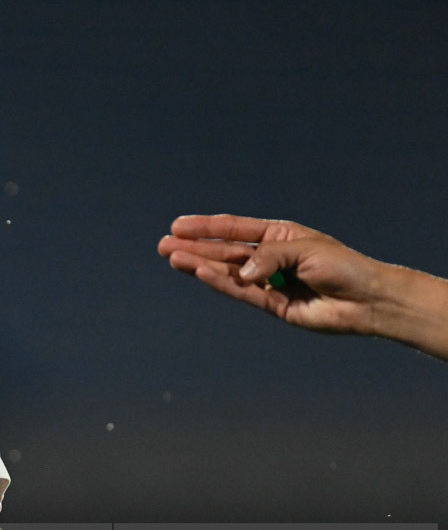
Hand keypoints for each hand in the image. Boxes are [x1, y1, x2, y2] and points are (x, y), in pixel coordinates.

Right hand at [158, 214, 386, 333]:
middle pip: (224, 251)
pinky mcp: (270, 304)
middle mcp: (268, 258)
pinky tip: (199, 273)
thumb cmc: (343, 267)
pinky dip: (221, 283)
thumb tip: (241, 272)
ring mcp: (267, 282)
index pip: (235, 229)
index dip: (206, 227)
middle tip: (163, 244)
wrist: (367, 301)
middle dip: (194, 247)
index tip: (178, 225)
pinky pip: (240, 292)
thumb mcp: (305, 251)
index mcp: (279, 236)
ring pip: (226, 271)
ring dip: (198, 265)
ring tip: (171, 258)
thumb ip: (269, 258)